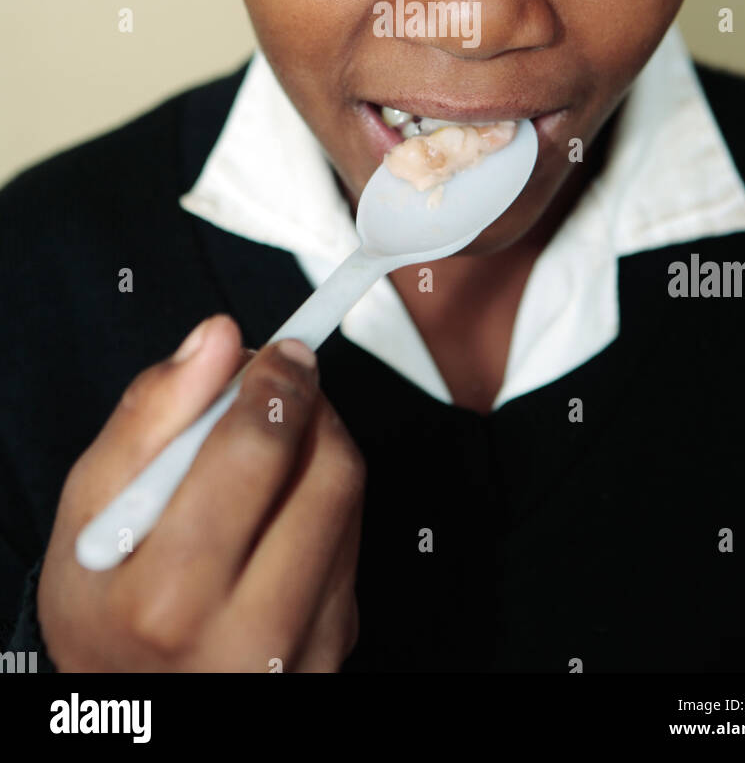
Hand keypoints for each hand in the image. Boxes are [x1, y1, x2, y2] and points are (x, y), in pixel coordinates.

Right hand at [37, 315, 364, 671]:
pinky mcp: (335, 655)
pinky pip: (353, 544)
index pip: (257, 451)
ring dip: (320, 447)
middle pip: (329, 470)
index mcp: (171, 596)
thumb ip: (151, 413)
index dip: (276, 381)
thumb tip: (220, 338)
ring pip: (350, 501)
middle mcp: (249, 637)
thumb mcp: (92, 505)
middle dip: (309, 404)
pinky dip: (322, 504)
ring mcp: (302, 655)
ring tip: (271, 444)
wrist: (133, 704)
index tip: (278, 351)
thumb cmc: (103, 599)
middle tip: (281, 381)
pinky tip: (277, 511)